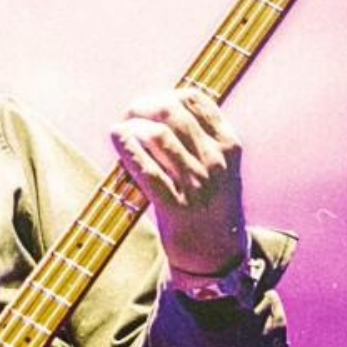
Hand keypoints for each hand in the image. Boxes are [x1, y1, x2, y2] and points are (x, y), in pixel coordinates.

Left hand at [109, 88, 247, 274]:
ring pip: (159, 136)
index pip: (195, 100)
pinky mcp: (176, 206)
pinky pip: (147, 170)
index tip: (148, 103)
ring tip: (122, 129)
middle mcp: (216, 161)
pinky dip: (127, 148)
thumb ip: (198, 137)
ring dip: (133, 126)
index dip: (165, 94)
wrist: (218, 253)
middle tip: (130, 113)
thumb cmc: (210, 202)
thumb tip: (158, 105)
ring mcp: (197, 184)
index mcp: (228, 144)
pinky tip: (117, 137)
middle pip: (173, 112)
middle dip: (144, 106)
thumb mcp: (219, 165)